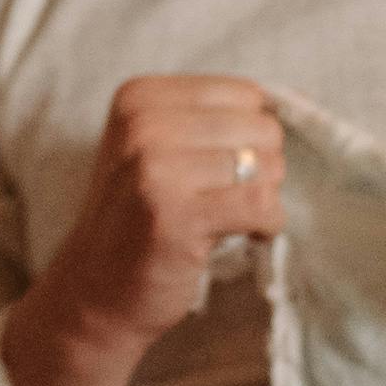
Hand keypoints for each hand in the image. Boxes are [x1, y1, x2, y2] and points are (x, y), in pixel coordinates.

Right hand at [3, 77, 284, 385]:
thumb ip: (210, 122)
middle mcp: (143, 124)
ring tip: (230, 217)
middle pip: (260, 127)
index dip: (250, 134)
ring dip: (263, 199)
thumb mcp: (155, 149)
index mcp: (139, 97)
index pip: (243, 93)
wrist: (93, 291)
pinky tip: (244, 236)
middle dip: (261, 166)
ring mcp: (155, 168)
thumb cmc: (138, 218)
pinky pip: (260, 205)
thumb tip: (292, 105)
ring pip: (265, 166)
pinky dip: (266, 225)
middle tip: (231, 197)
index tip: (226, 168)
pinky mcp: (176, 215)